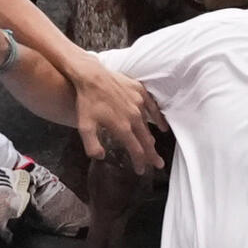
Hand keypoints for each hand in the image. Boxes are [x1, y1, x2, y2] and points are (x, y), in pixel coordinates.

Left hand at [66, 51, 166, 173]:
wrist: (92, 76)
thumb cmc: (86, 102)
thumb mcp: (84, 126)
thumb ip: (92, 144)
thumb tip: (100, 157)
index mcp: (122, 128)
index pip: (136, 150)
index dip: (140, 162)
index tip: (141, 171)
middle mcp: (134, 118)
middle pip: (147, 140)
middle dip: (152, 154)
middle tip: (158, 165)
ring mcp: (139, 104)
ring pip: (149, 125)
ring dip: (152, 138)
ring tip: (155, 148)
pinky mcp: (140, 93)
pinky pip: (153, 108)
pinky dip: (158, 118)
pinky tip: (162, 125)